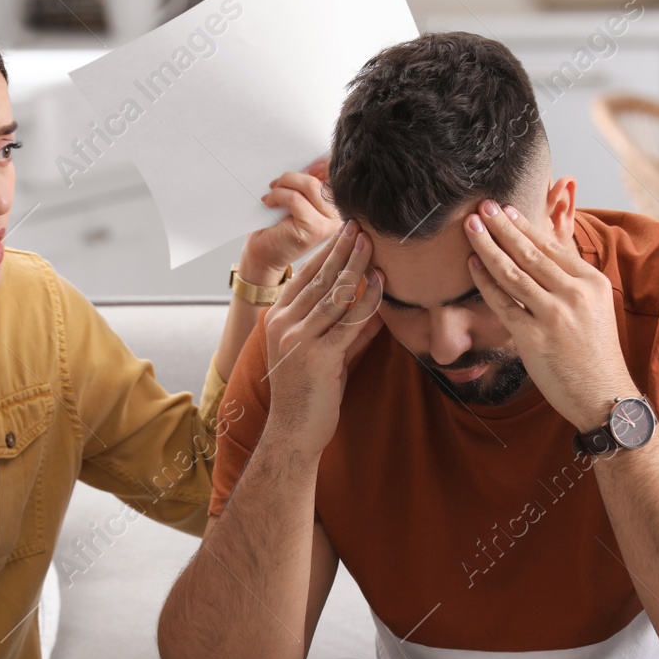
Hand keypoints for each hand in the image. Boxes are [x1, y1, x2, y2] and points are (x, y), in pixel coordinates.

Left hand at [241, 156, 339, 284]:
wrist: (264, 254)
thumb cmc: (277, 226)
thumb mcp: (296, 197)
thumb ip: (307, 182)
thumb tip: (313, 161)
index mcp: (338, 204)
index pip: (338, 175)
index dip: (322, 164)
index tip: (304, 166)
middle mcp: (339, 214)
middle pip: (321, 178)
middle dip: (294, 176)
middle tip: (275, 183)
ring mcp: (329, 223)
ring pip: (310, 186)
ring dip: (284, 185)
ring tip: (272, 193)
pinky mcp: (314, 229)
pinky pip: (296, 199)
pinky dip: (279, 195)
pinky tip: (269, 202)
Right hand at [261, 219, 384, 457]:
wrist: (293, 434)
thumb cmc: (308, 397)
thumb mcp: (323, 355)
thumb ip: (344, 330)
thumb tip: (373, 308)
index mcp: (278, 320)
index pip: (304, 276)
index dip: (326, 252)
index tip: (345, 231)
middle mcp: (283, 325)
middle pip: (318, 278)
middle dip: (342, 249)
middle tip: (360, 224)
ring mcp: (298, 340)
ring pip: (333, 294)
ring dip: (356, 265)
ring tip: (372, 242)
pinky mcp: (318, 357)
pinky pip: (349, 321)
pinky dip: (368, 299)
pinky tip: (381, 283)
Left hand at [463, 199, 638, 430]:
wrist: (603, 395)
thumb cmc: (594, 353)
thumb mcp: (594, 306)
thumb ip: (571, 278)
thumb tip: (547, 248)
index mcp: (591, 282)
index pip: (552, 246)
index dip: (525, 226)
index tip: (505, 209)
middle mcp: (574, 294)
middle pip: (530, 253)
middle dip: (502, 227)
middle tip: (481, 206)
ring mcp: (554, 315)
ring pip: (513, 273)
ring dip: (488, 246)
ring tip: (471, 226)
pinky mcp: (534, 338)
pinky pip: (504, 303)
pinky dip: (485, 281)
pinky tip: (472, 264)